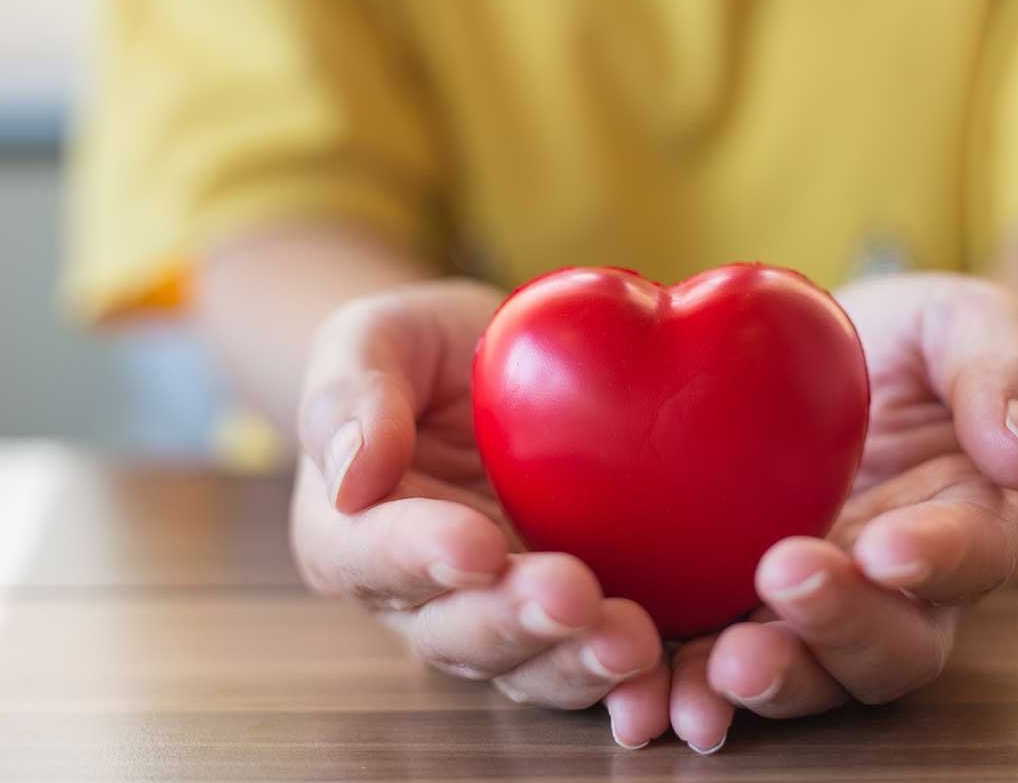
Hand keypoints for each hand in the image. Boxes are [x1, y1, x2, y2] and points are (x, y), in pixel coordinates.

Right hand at [288, 280, 669, 747]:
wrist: (492, 365)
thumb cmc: (416, 349)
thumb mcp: (372, 340)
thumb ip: (350, 394)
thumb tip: (351, 474)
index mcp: (350, 533)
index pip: (371, 556)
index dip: (420, 558)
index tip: (476, 546)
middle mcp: (418, 597)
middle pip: (454, 631)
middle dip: (514, 620)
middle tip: (572, 595)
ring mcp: (497, 614)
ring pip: (527, 663)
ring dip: (576, 661)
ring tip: (632, 641)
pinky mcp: (570, 616)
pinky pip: (592, 655)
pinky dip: (630, 677)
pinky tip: (667, 670)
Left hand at [667, 274, 1017, 752]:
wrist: (842, 358)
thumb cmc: (924, 340)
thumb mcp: (973, 324)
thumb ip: (1004, 374)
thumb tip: (1016, 455)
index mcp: (982, 521)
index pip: (978, 555)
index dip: (939, 560)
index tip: (887, 546)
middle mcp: (910, 591)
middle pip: (893, 644)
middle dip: (838, 627)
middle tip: (782, 581)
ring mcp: (828, 607)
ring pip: (812, 672)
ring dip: (765, 678)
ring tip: (711, 669)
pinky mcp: (752, 606)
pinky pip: (727, 653)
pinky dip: (689, 676)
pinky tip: (645, 680)